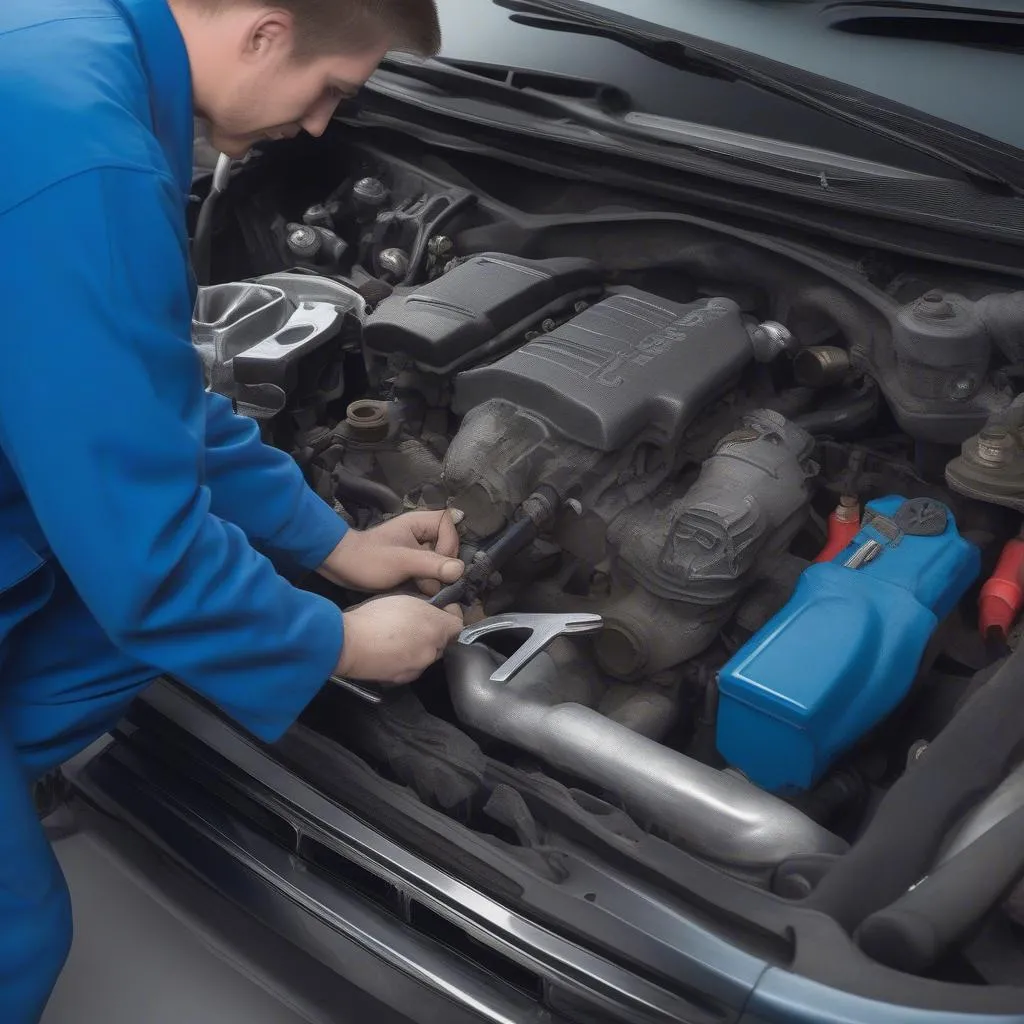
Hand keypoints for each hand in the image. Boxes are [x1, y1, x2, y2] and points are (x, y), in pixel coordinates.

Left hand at [318, 509, 463, 594]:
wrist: (341, 568)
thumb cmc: (368, 560)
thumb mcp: (402, 562)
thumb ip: (432, 564)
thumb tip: (460, 570)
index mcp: (419, 522)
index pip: (450, 525)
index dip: (450, 545)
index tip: (440, 563)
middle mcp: (421, 532)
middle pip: (449, 545)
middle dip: (442, 566)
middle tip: (429, 580)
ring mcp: (417, 548)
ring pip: (440, 561)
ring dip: (434, 577)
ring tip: (420, 588)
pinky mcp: (412, 562)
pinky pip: (429, 570)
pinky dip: (426, 581)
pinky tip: (417, 590)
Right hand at [335, 595, 463, 683]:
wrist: (348, 645)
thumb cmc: (376, 618)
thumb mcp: (405, 599)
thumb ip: (427, 606)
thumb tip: (437, 610)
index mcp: (436, 630)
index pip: (457, 625)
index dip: (450, 614)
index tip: (444, 608)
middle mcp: (430, 653)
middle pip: (441, 643)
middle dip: (433, 632)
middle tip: (416, 621)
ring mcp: (415, 669)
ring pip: (424, 656)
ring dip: (417, 647)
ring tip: (399, 636)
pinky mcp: (399, 680)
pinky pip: (408, 667)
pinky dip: (403, 659)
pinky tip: (389, 649)